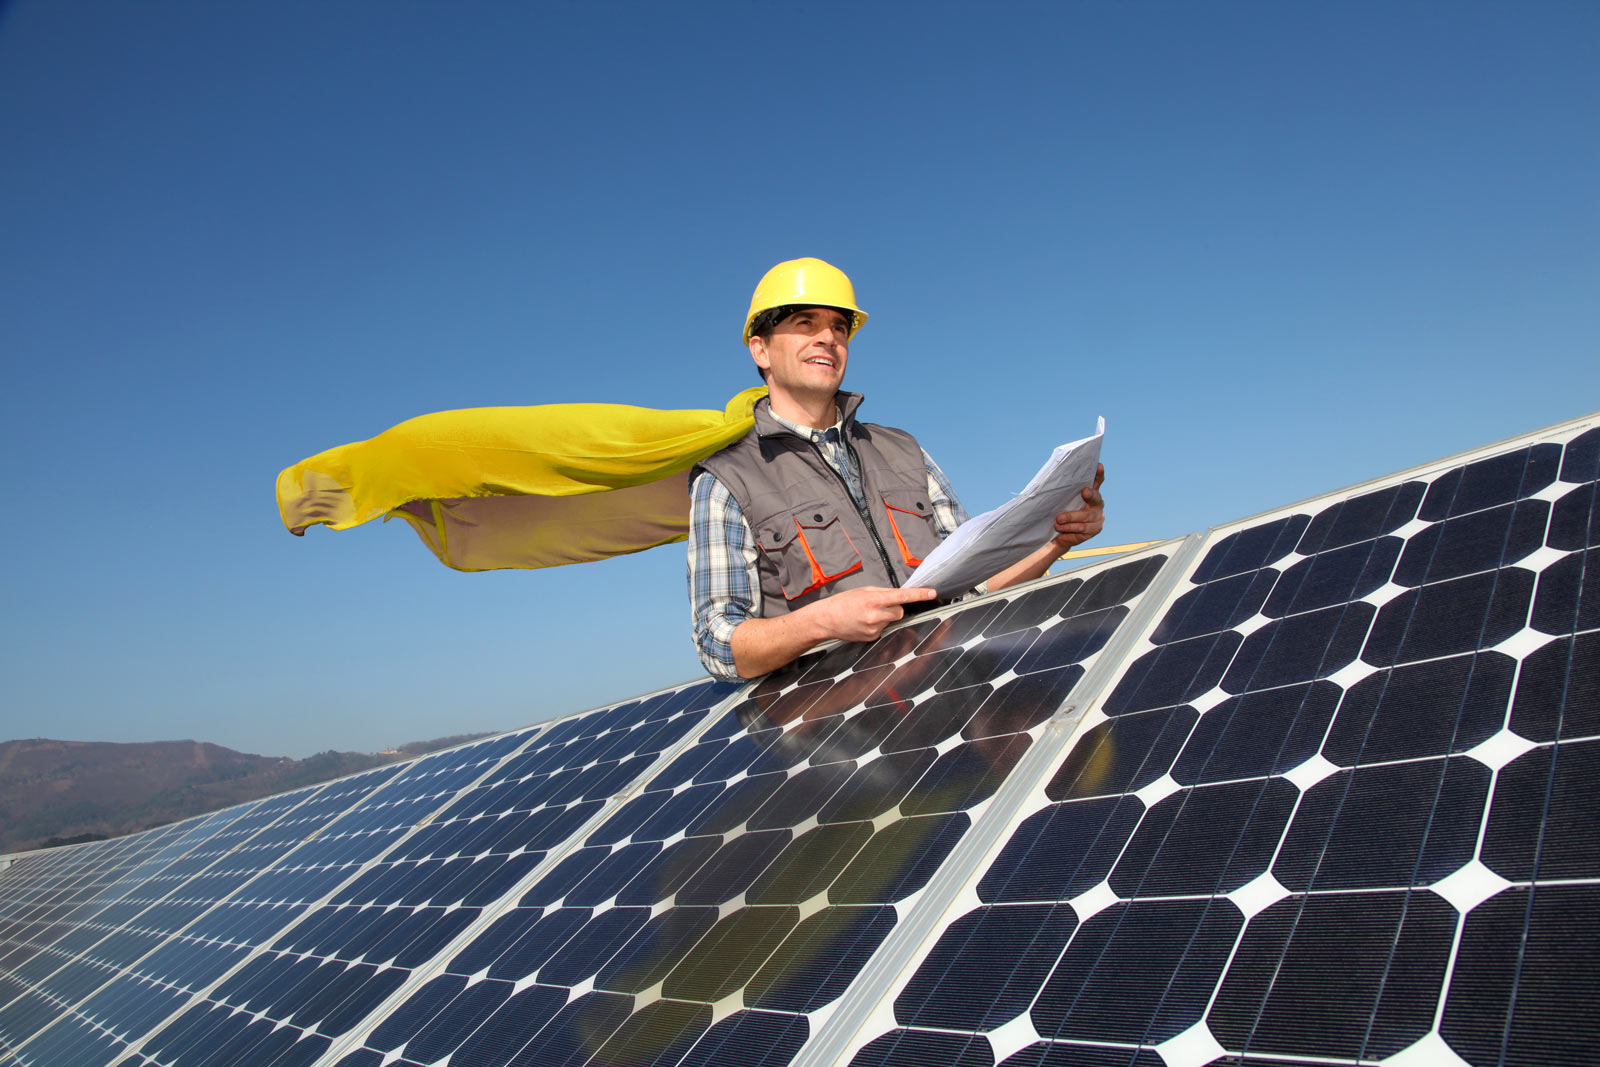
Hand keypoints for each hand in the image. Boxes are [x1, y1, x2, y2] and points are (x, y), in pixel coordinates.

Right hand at [807, 585, 939, 642]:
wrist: (826, 619)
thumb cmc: (843, 602)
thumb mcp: (863, 591)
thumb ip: (883, 593)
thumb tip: (899, 595)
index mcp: (874, 599)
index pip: (902, 596)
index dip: (919, 594)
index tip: (932, 593)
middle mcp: (875, 615)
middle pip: (900, 611)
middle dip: (895, 607)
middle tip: (879, 605)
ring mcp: (874, 628)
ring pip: (892, 620)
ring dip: (885, 616)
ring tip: (867, 614)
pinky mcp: (872, 637)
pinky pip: (883, 629)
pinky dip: (878, 625)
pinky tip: (864, 623)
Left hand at [1050, 463, 1105, 549]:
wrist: (1059, 533)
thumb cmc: (1060, 510)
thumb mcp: (1060, 499)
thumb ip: (1062, 491)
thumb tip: (1051, 478)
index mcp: (1091, 492)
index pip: (1097, 481)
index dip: (1099, 474)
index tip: (1099, 466)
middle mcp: (1097, 503)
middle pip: (1095, 498)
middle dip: (1090, 495)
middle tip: (1084, 491)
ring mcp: (1097, 517)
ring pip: (1086, 516)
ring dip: (1072, 517)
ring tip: (1058, 520)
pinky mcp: (1094, 530)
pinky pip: (1082, 529)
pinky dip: (1070, 529)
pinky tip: (1060, 529)